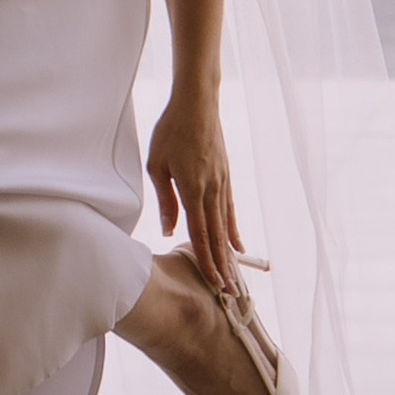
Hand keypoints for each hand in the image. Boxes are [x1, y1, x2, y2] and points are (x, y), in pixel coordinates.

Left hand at [146, 82, 240, 291]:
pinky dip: (233, 228)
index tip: (213, 283)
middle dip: (221, 265)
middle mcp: (212, 189)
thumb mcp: (157, 165)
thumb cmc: (171, 130)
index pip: (200, 233)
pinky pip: (230, 208)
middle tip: (228, 292)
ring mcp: (222, 182)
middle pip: (216, 235)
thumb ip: (165, 200)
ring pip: (225, 224)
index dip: (206, 260)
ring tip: (233, 276)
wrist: (197, 102)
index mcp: (192, 188)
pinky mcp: (226, 175)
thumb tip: (169, 230)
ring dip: (228, 252)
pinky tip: (237, 243)